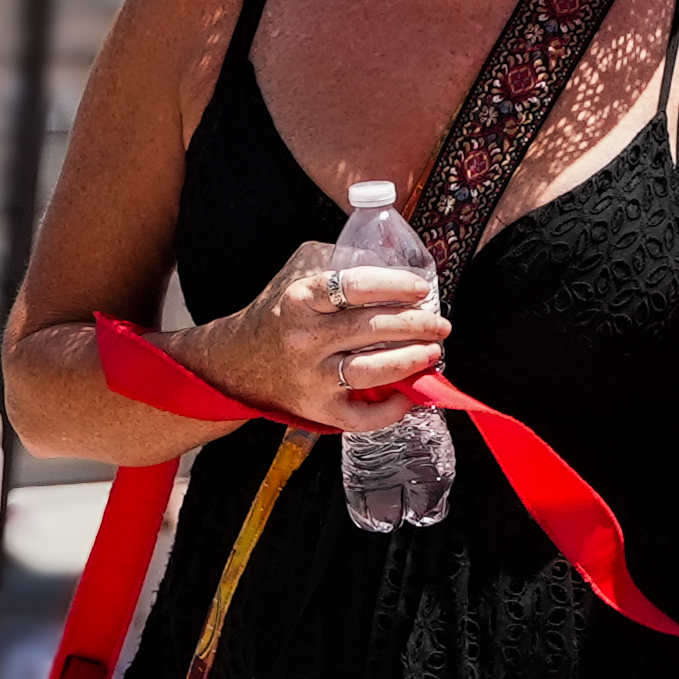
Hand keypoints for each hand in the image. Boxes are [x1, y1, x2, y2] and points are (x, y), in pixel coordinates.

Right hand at [199, 244, 443, 424]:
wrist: (238, 362)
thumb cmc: (279, 314)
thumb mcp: (298, 274)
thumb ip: (338, 261)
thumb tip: (391, 263)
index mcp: (301, 298)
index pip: (354, 285)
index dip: (395, 286)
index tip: (421, 289)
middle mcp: (305, 338)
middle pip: (371, 329)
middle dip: (416, 325)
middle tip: (440, 325)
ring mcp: (311, 376)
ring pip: (370, 371)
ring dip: (409, 361)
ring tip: (433, 352)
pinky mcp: (316, 408)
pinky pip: (359, 417)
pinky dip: (388, 411)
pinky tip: (407, 397)